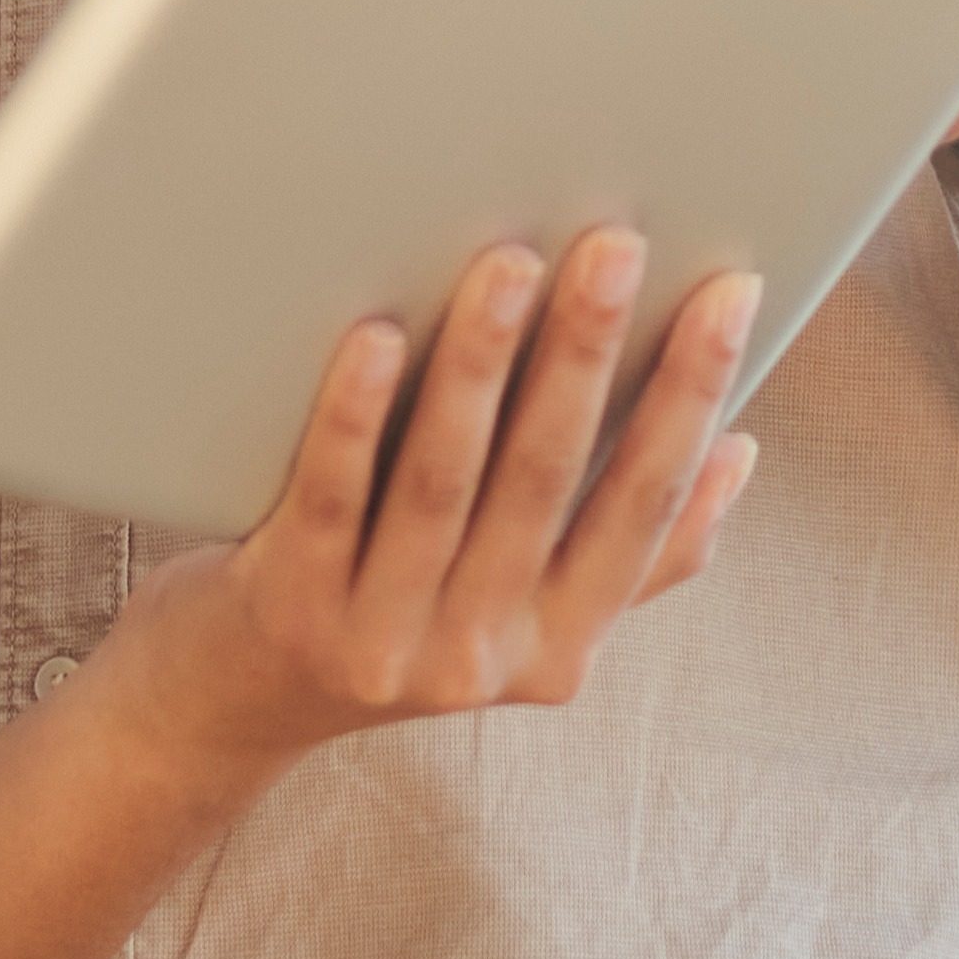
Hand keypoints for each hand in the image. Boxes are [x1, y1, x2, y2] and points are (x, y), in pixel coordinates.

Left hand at [94, 228, 763, 771]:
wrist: (224, 713)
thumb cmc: (389, 624)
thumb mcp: (520, 618)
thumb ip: (628, 557)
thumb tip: (734, 455)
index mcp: (560, 647)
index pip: (645, 507)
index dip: (692, 398)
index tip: (727, 295)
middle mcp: (480, 656)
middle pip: (548, 479)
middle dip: (589, 353)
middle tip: (614, 245)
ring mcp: (381, 638)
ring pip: (444, 480)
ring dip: (482, 363)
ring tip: (508, 263)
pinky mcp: (287, 609)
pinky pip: (329, 496)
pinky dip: (355, 414)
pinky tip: (374, 336)